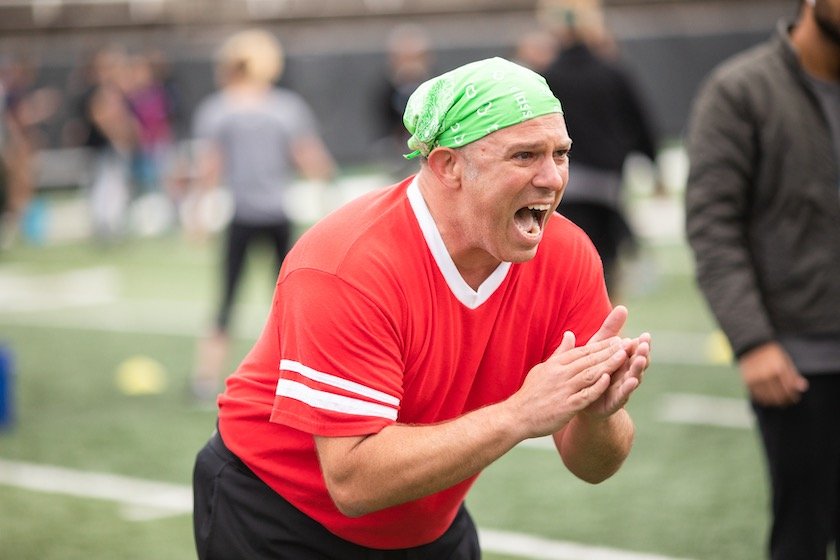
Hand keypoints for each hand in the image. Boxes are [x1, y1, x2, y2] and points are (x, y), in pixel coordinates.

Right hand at [510, 330, 629, 438]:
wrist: (518, 416)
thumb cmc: (531, 392)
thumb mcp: (544, 368)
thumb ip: (560, 352)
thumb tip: (570, 334)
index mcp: (556, 364)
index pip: (583, 352)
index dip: (601, 345)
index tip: (618, 339)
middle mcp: (560, 374)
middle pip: (589, 360)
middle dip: (609, 351)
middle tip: (627, 343)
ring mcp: (563, 390)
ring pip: (589, 374)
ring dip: (607, 365)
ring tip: (623, 357)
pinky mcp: (566, 406)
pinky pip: (584, 395)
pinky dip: (596, 387)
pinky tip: (609, 380)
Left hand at [582, 306, 649, 418]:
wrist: (582, 400)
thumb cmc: (593, 369)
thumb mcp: (599, 347)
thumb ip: (610, 329)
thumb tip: (622, 307)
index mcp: (623, 361)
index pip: (635, 350)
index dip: (641, 344)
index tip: (645, 335)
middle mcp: (626, 374)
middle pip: (637, 363)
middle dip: (643, 354)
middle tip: (645, 345)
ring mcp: (622, 388)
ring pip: (633, 378)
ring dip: (638, 369)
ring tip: (641, 360)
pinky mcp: (615, 402)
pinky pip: (622, 395)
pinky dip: (627, 388)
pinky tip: (632, 381)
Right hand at [739, 342, 807, 406]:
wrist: (748, 348)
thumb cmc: (769, 354)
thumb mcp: (784, 360)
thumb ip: (793, 374)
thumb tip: (803, 387)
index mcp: (777, 365)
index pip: (788, 386)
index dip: (793, 394)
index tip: (795, 398)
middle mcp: (766, 372)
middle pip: (779, 393)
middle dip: (785, 399)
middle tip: (788, 402)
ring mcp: (756, 377)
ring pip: (769, 396)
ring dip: (775, 401)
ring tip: (779, 401)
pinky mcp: (747, 381)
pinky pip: (758, 395)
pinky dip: (765, 399)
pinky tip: (768, 399)